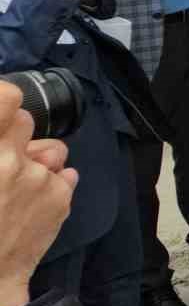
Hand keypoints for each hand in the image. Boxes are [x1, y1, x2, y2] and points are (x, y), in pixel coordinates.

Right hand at [0, 84, 76, 305]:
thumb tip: (7, 117)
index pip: (6, 99)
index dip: (4, 101)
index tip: (2, 109)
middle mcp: (9, 159)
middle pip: (25, 121)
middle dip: (16, 136)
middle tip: (3, 158)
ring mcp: (38, 177)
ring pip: (52, 149)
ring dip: (39, 161)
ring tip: (18, 187)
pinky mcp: (60, 196)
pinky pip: (64, 175)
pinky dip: (52, 186)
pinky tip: (31, 206)